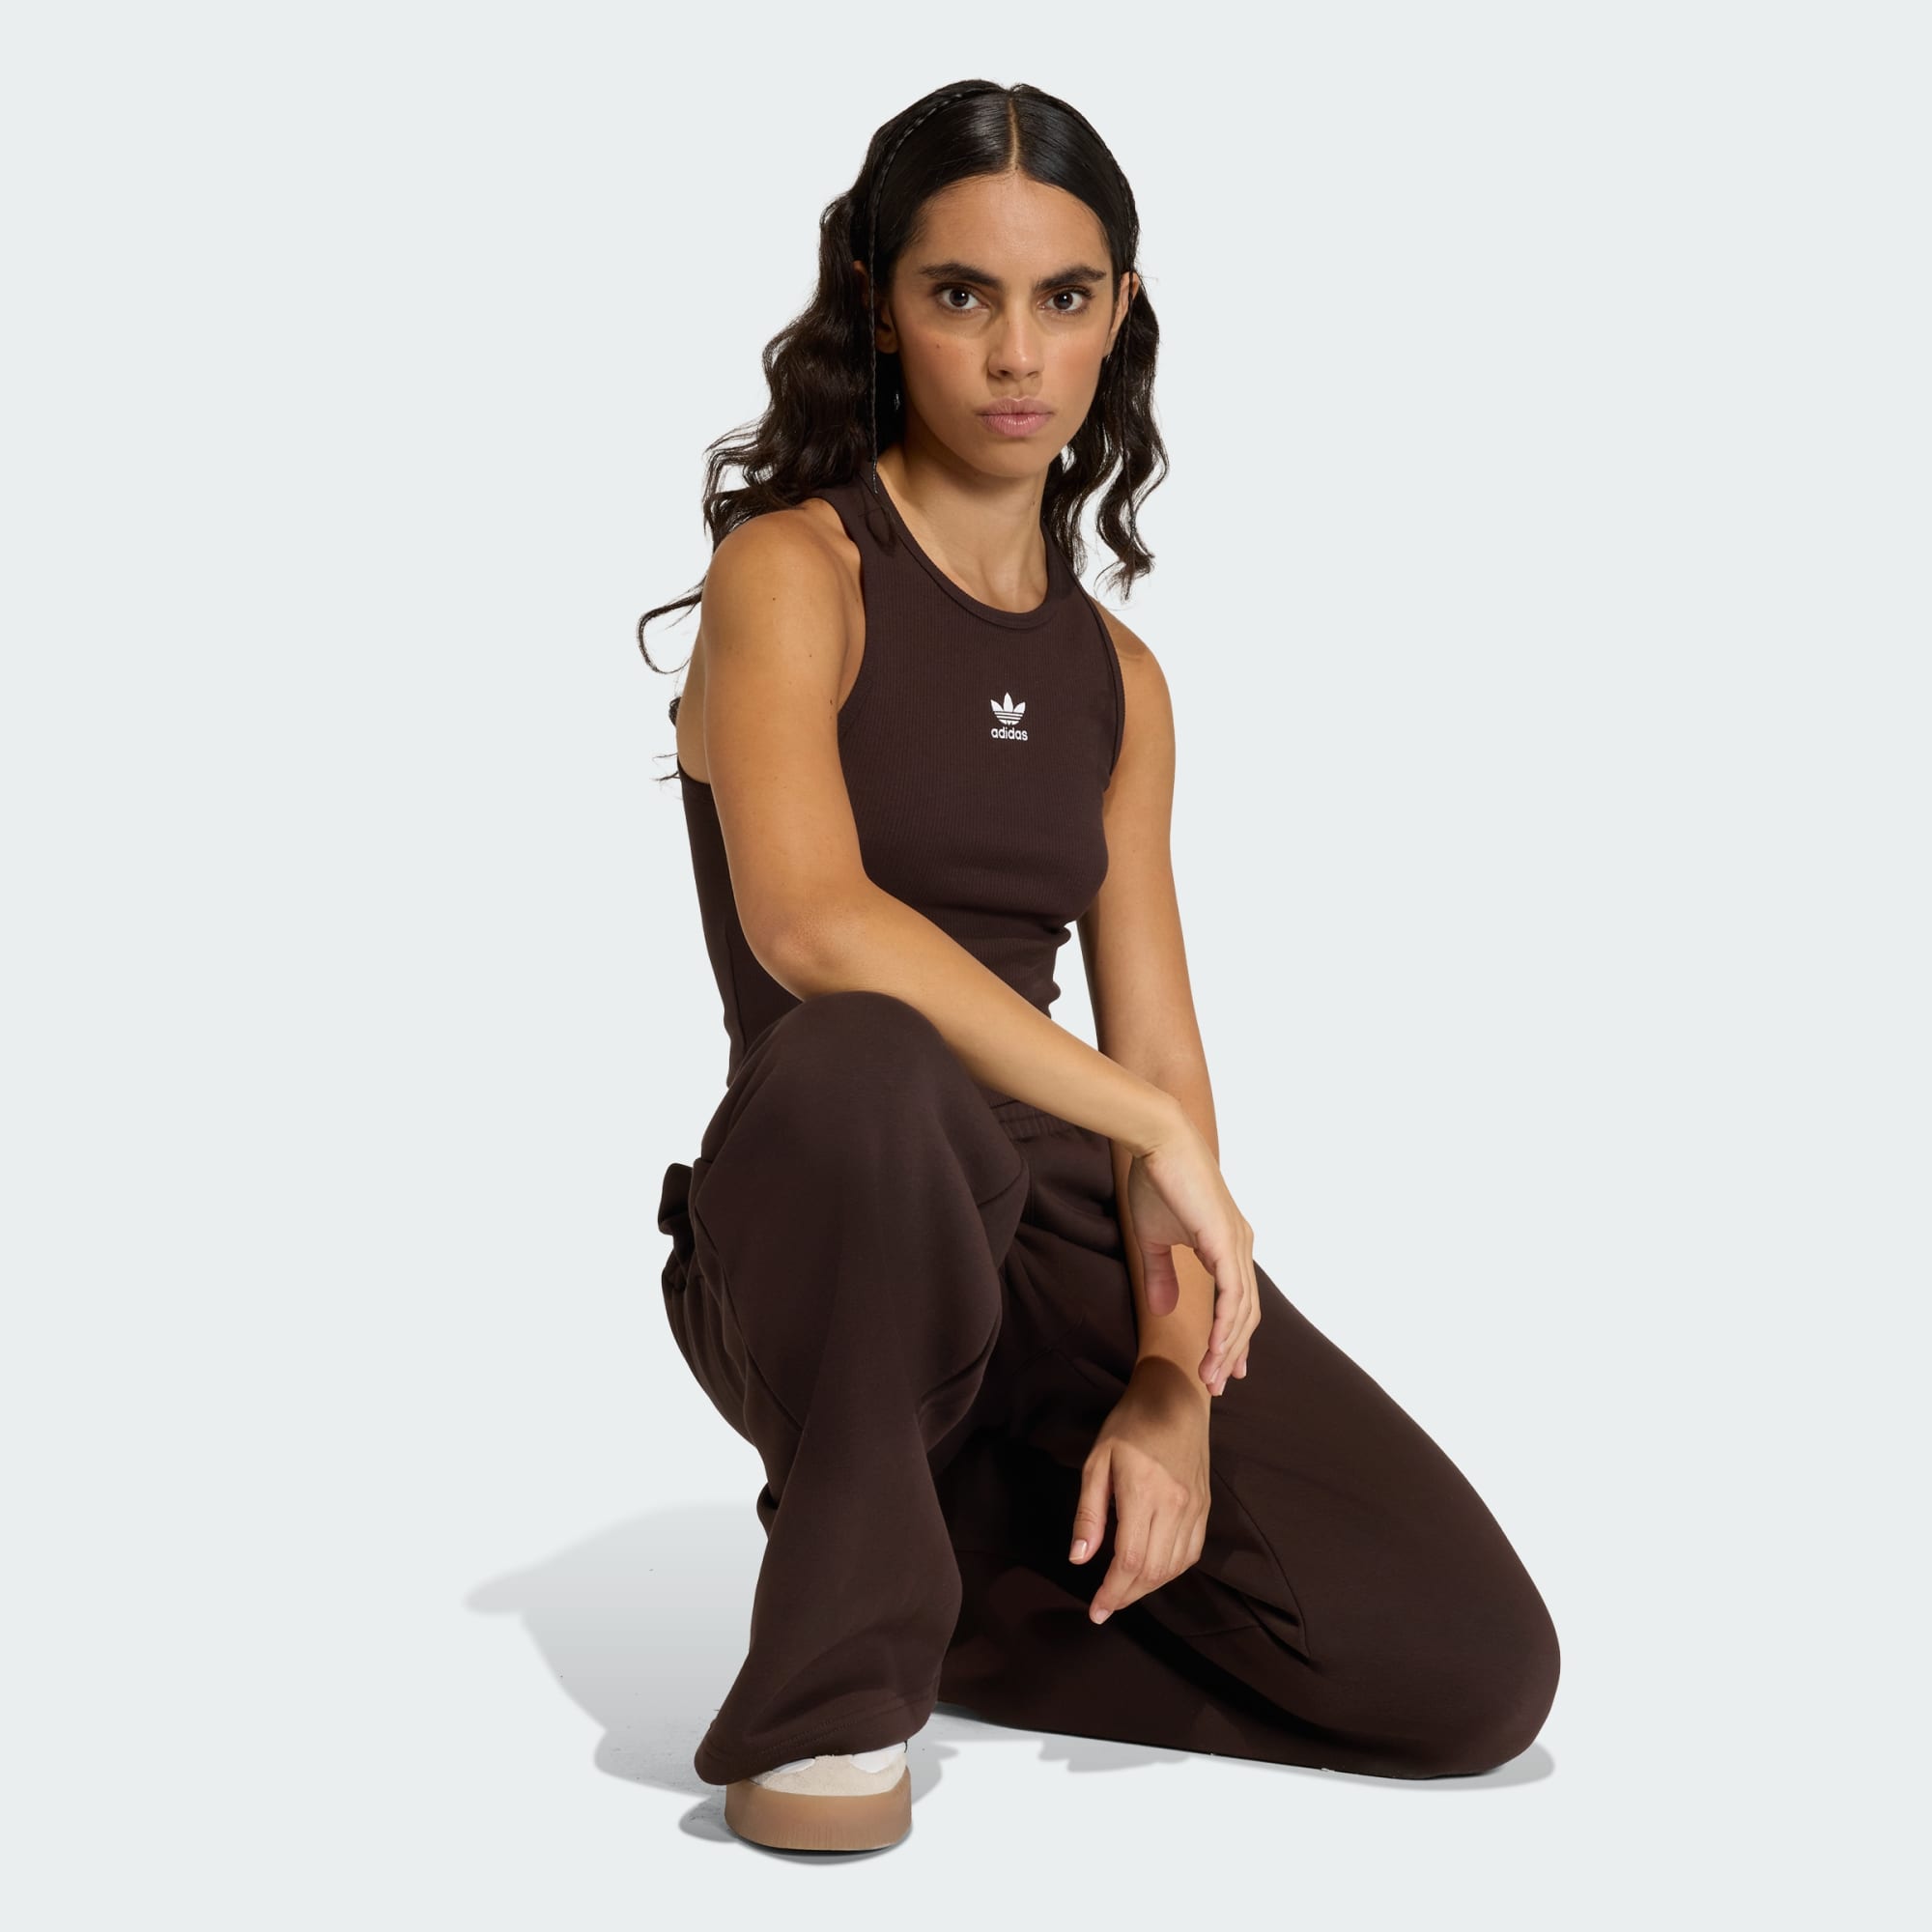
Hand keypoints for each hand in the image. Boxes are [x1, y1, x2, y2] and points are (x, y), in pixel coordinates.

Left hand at [1068, 1359, 1211, 1624]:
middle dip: (1127, 1595)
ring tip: (1123, 1593)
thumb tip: (1080, 1559)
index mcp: (1144, 1492)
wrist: (1176, 1399)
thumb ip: (1089, 1512)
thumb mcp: (1097, 1461)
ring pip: (1174, 1568)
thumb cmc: (1130, 1425)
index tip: (1096, 1609)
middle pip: (1153, 1571)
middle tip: (1105, 1606)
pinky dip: (1170, 1572)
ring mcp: (1195, 1509)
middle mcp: (1176, 1506)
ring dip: (1147, 1588)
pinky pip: (1191, 1553)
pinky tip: (1151, 1572)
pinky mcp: (1205, 1508)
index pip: (1130, 1559)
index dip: (1112, 1591)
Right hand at [1126, 1112, 1260, 1394]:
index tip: (1221, 1370)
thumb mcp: (1155, 1239)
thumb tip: (1164, 1309)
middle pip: (1245, 1314)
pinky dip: (1225, 1328)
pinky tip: (1213, 1351)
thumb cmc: (1157, 1182)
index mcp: (1227, 1246)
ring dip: (1226, 1349)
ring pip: (1241, 1312)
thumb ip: (1162, 1275)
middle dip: (1230, 1353)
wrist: (1158, 1143)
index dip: (1230, 1338)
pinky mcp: (1226, 1243)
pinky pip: (1232, 1297)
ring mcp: (1237, 1246)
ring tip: (1209, 1379)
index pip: (1237, 1303)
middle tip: (1215, 1386)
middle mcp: (1240, 1248)